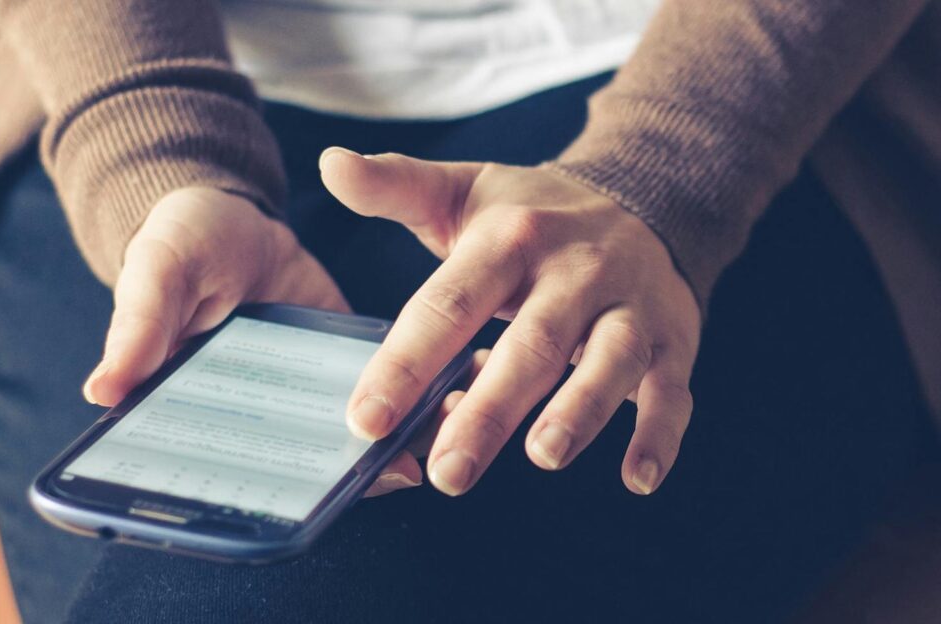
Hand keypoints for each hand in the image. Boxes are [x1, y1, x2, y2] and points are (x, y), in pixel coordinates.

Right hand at [79, 187, 420, 495]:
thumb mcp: (157, 272)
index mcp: (201, 408)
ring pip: (351, 433)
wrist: (234, 212)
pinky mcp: (348, 359)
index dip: (267, 491)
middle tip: (397, 470)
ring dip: (394, 439)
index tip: (308, 499)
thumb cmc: (178, 244)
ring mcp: (308, 391)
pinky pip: (386, 388)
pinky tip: (457, 389)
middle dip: (349, 473)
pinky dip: (418, 395)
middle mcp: (259, 413)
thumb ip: (139, 326)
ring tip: (439, 435)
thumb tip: (102, 390)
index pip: (230, 466)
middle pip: (303, 463)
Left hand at [320, 148, 701, 496]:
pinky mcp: (672, 339)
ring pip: (609, 361)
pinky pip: (671, 390)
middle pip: (530, 343)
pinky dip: (659, 434)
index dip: (405, 363)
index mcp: (509, 239)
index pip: (449, 304)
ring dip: (580, 411)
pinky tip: (637, 478)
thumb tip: (330, 163)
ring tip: (542, 456)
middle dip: (489, 411)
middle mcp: (572, 272)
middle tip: (447, 471)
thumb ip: (394, 186)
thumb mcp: (462, 191)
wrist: (644, 194)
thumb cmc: (532, 213)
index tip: (366, 419)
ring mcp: (627, 306)